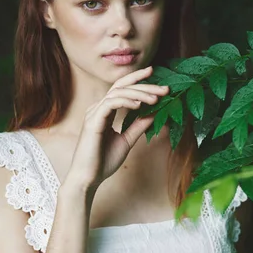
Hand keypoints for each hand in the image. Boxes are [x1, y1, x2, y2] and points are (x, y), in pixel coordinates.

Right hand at [69, 66, 168, 194]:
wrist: (88, 178)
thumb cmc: (103, 162)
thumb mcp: (126, 141)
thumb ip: (138, 126)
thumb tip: (154, 113)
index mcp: (104, 111)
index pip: (121, 88)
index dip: (136, 79)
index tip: (154, 73)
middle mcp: (98, 108)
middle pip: (121, 87)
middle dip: (144, 85)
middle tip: (164, 88)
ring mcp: (94, 114)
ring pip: (117, 93)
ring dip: (139, 93)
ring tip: (156, 98)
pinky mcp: (93, 122)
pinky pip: (110, 104)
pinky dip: (126, 102)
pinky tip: (139, 105)